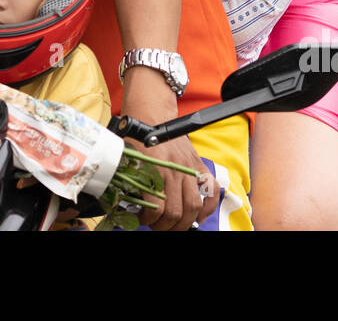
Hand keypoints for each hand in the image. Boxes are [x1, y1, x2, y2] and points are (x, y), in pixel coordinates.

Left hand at [121, 70, 218, 230]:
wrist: (151, 112)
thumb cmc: (134, 135)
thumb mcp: (125, 158)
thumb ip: (128, 182)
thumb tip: (126, 206)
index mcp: (154, 168)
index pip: (157, 208)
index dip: (148, 219)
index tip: (142, 219)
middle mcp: (175, 170)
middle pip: (177, 212)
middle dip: (166, 226)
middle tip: (157, 225)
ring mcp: (189, 167)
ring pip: (195, 206)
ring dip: (185, 222)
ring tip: (174, 223)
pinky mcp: (198, 164)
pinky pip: (212, 191)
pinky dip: (208, 207)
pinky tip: (198, 215)